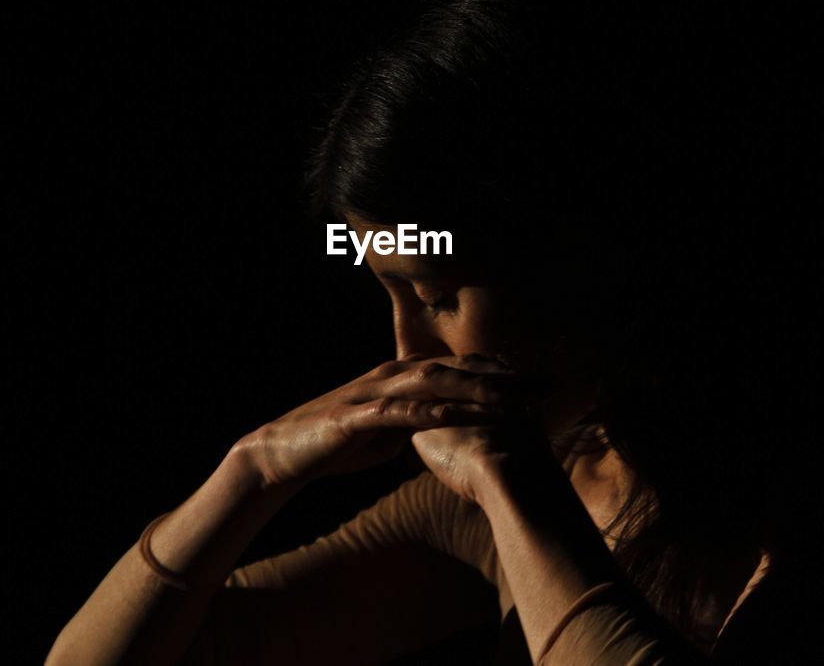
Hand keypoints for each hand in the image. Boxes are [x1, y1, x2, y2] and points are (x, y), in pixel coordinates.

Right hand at [229, 353, 545, 489]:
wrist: (282, 453)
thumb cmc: (338, 445)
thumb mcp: (387, 433)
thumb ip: (417, 423)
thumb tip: (446, 427)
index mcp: (401, 379)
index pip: (458, 370)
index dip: (500, 374)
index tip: (539, 384)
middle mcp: (390, 377)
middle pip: (454, 370)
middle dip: (500, 377)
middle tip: (541, 386)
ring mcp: (372, 394)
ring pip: (431, 385)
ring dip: (472, 390)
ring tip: (510, 399)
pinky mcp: (353, 416)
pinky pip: (395, 414)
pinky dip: (425, 414)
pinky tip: (451, 417)